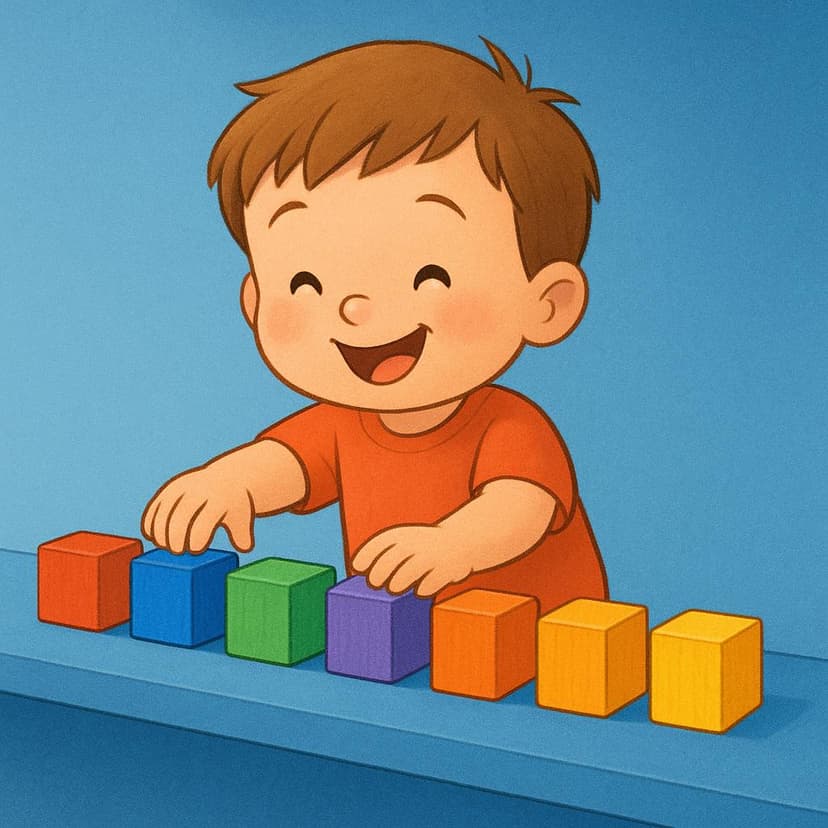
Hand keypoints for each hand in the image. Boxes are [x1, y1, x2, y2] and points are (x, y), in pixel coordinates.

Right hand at [141, 464, 254, 554]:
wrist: (227, 479)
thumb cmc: (233, 505)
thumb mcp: (242, 517)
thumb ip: (242, 533)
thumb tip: (245, 547)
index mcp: (217, 500)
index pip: (203, 523)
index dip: (196, 540)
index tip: (195, 550)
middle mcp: (198, 492)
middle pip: (179, 519)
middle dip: (175, 539)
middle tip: (177, 551)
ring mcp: (181, 489)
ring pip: (162, 514)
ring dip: (160, 534)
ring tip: (165, 545)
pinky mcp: (168, 490)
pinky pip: (153, 508)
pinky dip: (150, 524)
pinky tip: (154, 535)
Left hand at [351, 524, 472, 597]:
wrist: (461, 539)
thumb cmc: (423, 546)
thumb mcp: (406, 541)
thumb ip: (386, 555)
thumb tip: (365, 579)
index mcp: (403, 534)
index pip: (380, 543)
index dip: (366, 555)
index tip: (358, 568)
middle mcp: (416, 543)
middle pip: (392, 559)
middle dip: (380, 573)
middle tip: (375, 583)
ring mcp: (432, 556)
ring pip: (410, 571)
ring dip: (399, 581)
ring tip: (394, 588)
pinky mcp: (446, 569)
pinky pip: (432, 581)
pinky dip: (424, 587)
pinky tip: (421, 590)